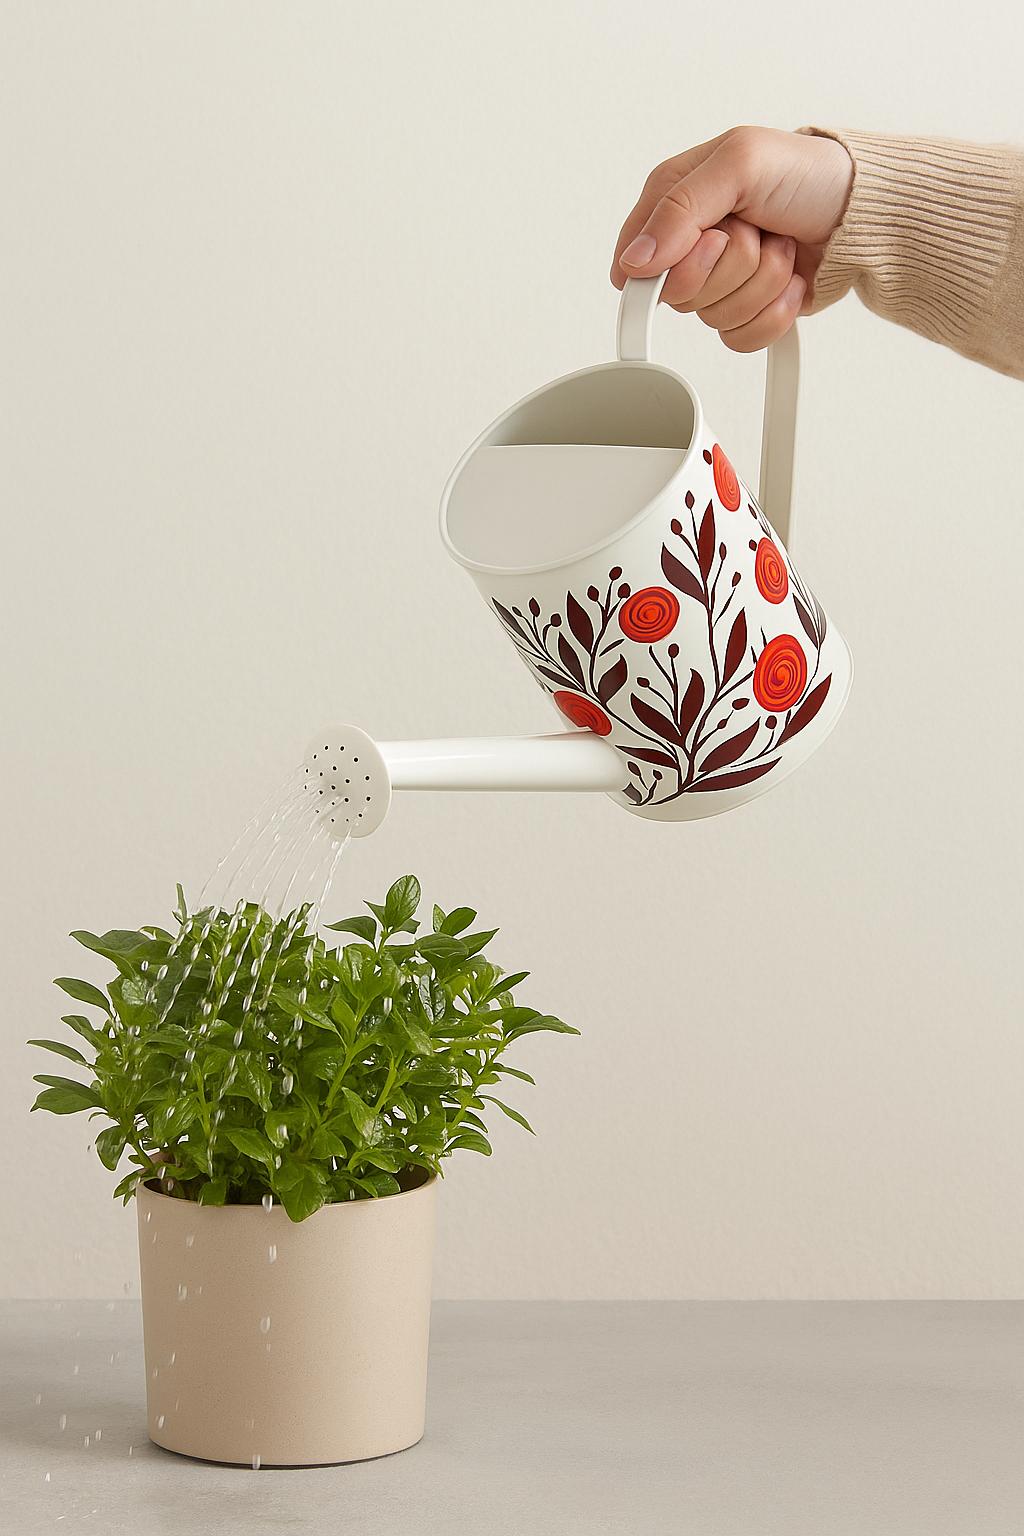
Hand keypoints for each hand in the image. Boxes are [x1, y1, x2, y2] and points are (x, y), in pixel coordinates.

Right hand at [611, 126, 852, 350]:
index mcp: (674, 201)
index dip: (675, 261)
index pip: (637, 259)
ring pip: (715, 317)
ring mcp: (719, 282)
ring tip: (781, 245)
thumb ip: (680, 209)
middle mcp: (690, 246)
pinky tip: (788, 277)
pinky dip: (775, 310)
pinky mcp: (745, 311)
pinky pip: (740, 338)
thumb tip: (635, 260)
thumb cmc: (807, 174)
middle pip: (681, 294)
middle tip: (756, 231)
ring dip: (762, 282)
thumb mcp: (740, 164)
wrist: (862, 211)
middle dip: (732, 265)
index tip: (714, 238)